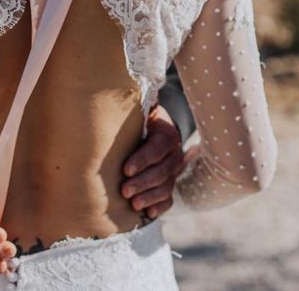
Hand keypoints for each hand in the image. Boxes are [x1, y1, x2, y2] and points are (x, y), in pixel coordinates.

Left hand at [121, 104, 184, 218]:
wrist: (153, 129)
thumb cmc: (140, 118)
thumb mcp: (141, 108)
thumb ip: (141, 101)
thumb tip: (138, 84)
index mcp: (167, 133)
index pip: (157, 148)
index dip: (142, 159)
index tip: (125, 169)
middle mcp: (174, 154)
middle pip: (162, 171)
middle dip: (143, 182)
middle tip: (124, 190)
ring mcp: (173, 171)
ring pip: (166, 187)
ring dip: (150, 197)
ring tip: (133, 204)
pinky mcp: (170, 184)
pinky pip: (169, 199)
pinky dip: (160, 207)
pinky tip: (148, 213)